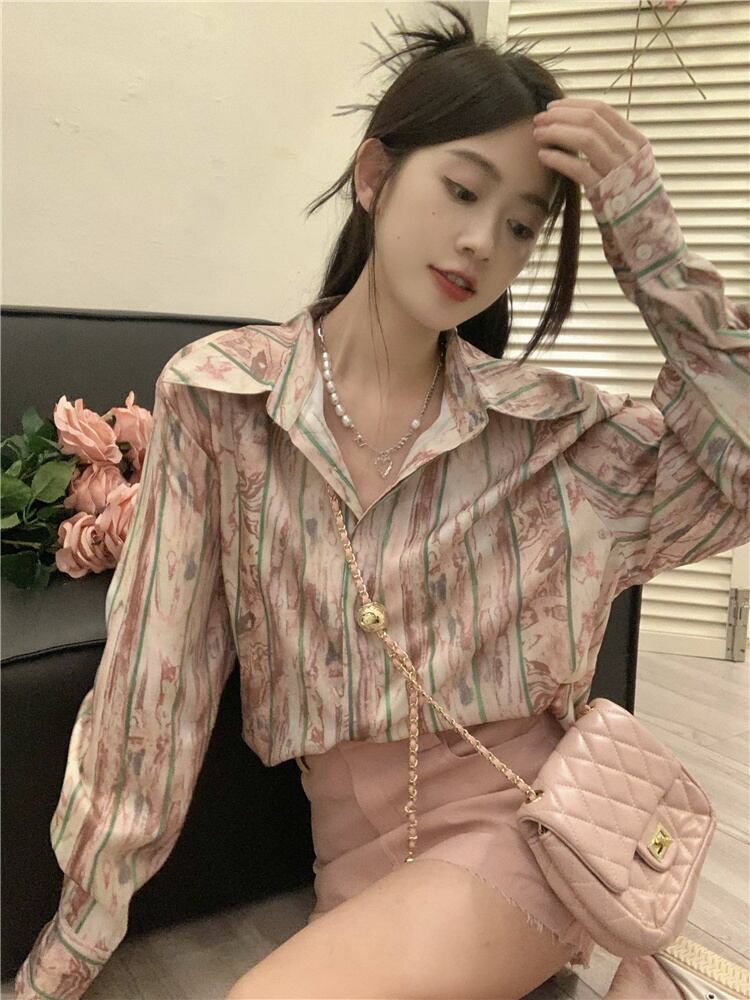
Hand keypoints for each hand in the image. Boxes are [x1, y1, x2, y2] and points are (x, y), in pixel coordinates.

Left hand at [531, 97, 649, 192]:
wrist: (644, 229)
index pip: (602, 110)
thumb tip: (577, 124)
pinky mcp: (605, 192)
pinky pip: (579, 168)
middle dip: (560, 116)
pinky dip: (558, 158)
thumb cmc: (629, 195)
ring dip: (556, 132)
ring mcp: (618, 171)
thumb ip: (610, 145)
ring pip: (585, 139)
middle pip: (591, 120)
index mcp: (635, 139)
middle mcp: (629, 151)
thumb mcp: (628, 164)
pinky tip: (543, 155)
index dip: (574, 105)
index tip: (552, 107)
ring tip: (538, 135)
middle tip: (539, 119)